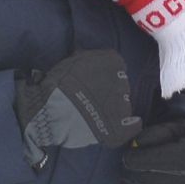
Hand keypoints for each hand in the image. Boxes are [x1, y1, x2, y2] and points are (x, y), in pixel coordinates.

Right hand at [14, 50, 141, 168]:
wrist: (52, 112)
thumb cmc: (59, 84)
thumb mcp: (72, 61)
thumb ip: (87, 58)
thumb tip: (90, 56)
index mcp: (113, 62)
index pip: (117, 66)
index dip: (106, 74)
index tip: (96, 80)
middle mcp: (122, 82)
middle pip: (121, 85)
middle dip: (110, 90)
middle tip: (94, 97)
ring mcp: (122, 105)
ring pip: (124, 104)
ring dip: (114, 107)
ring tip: (97, 112)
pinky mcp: (119, 127)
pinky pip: (132, 126)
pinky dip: (129, 125)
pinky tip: (123, 125)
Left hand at [120, 120, 184, 183]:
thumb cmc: (184, 149)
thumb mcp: (176, 132)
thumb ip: (156, 133)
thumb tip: (137, 144)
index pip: (145, 160)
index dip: (131, 156)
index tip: (130, 154)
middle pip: (140, 177)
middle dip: (128, 171)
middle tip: (128, 166)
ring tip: (133, 178)